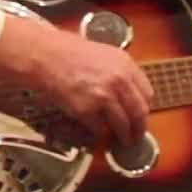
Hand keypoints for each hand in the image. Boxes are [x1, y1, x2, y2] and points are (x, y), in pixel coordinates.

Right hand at [0, 16, 153, 145]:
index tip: (140, 115)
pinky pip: (99, 129)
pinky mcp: (87, 110)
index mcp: (125, 64)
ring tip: (121, 140)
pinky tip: (97, 133)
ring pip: (122, 125)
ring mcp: (104, 97)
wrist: (44, 56)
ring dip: (123, 136)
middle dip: (139, 128)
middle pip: (139, 112)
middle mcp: (119, 81)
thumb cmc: (66, 51)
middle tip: (136, 135)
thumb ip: (117, 71)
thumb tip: (125, 91)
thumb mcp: (102, 53)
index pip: (147, 93)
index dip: (144, 108)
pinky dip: (99, 134)